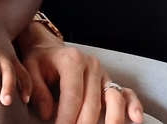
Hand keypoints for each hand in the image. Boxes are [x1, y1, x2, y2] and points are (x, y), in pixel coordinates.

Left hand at [20, 36, 143, 123]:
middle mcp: (91, 65)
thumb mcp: (30, 69)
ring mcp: (103, 73)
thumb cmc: (40, 61)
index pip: (72, 95)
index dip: (67, 117)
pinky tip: (135, 120)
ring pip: (114, 99)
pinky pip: (127, 93)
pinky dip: (133, 106)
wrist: (49, 49)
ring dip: (111, 121)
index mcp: (72, 59)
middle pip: (93, 102)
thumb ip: (37, 90)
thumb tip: (48, 114)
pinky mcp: (110, 81)